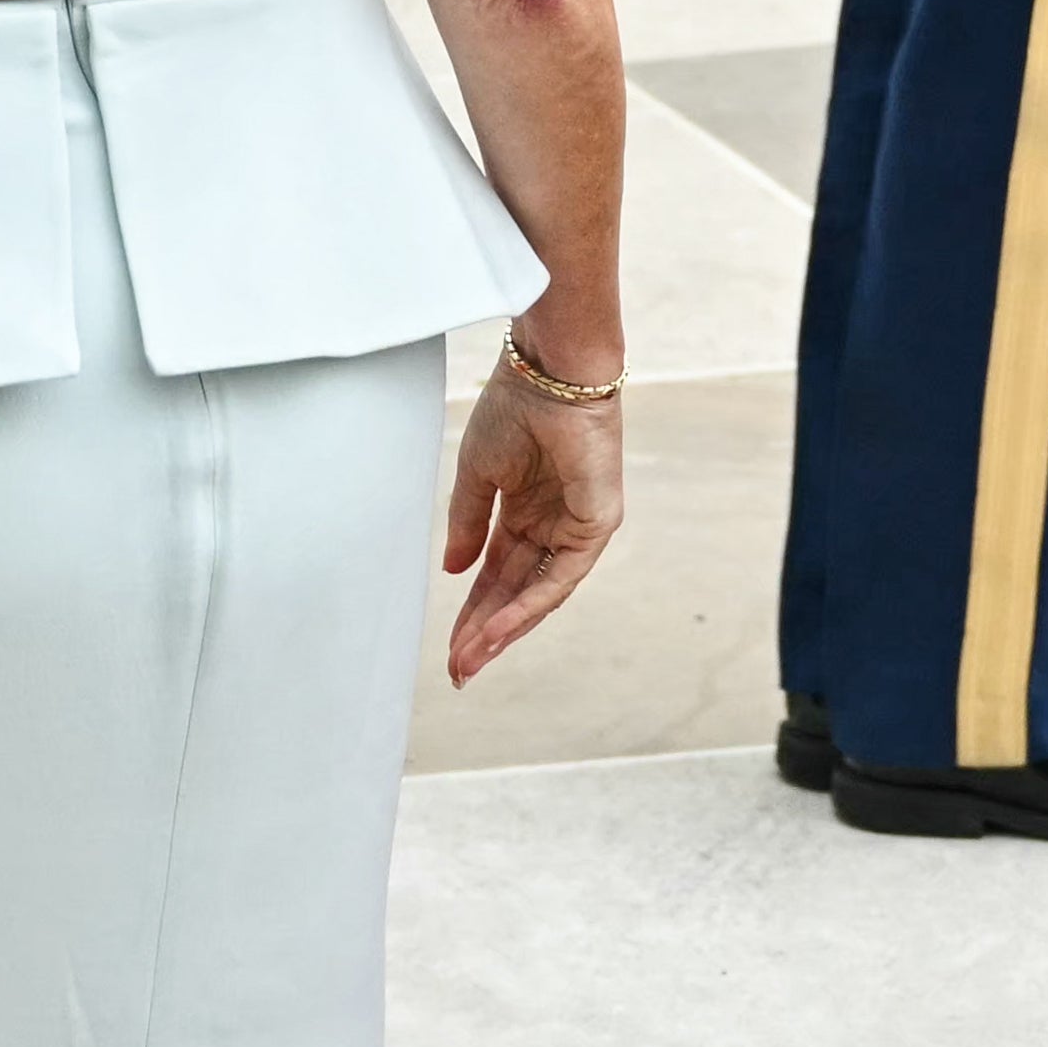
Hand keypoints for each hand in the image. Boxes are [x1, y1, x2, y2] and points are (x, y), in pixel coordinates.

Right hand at [440, 342, 625, 680]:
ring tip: (470, 660)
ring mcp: (575, 528)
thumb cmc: (514, 409)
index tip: (450, 646)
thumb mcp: (477, 476)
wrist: (549, 375)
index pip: (496, 574)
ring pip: (537, 594)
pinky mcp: (596, 526)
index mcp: (524, 512)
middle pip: (514, 592)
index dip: (473, 611)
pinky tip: (499, 630)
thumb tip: (454, 573)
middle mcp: (551, 525)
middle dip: (485, 632)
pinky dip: (528, 606)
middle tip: (458, 670)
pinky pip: (560, 578)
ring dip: (503, 629)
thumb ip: (467, 526)